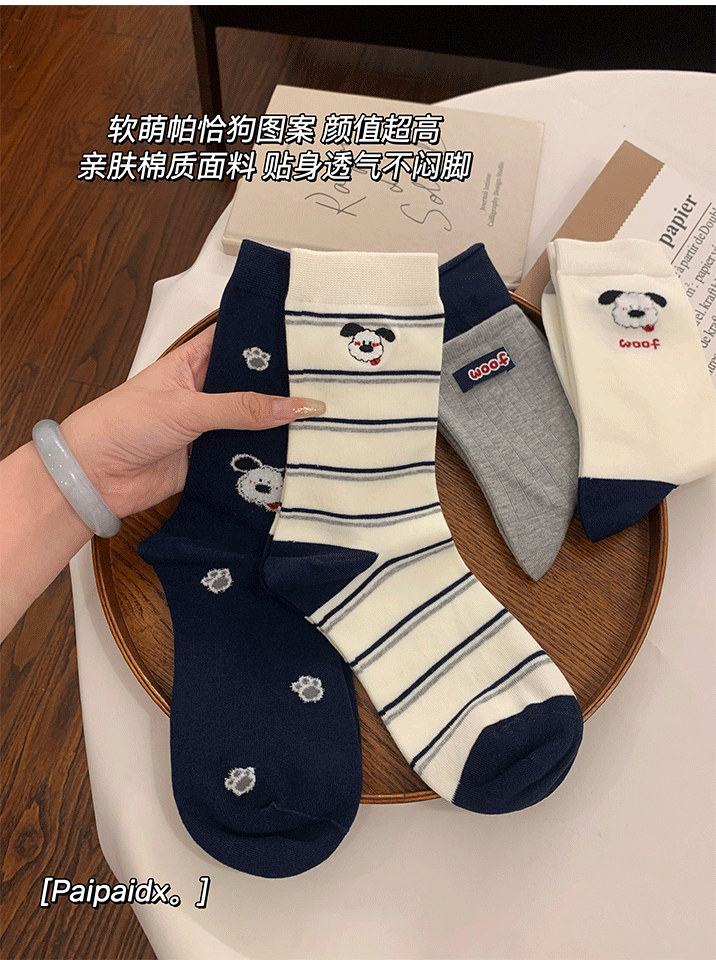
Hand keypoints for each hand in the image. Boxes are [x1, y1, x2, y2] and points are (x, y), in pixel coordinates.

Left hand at [60, 323, 323, 518]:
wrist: (94, 477)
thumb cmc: (124, 424)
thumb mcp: (187, 408)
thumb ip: (242, 408)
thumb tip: (298, 405)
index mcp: (194, 362)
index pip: (237, 340)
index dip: (269, 337)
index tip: (309, 335)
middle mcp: (205, 392)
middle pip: (253, 385)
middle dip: (284, 386)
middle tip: (330, 382)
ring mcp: (210, 428)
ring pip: (254, 423)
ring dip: (279, 425)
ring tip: (326, 418)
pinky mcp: (211, 460)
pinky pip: (246, 456)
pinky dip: (268, 458)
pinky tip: (300, 454)